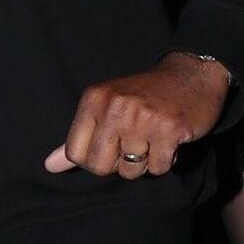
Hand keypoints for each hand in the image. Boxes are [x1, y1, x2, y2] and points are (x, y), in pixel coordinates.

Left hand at [44, 51, 230, 178]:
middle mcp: (115, 107)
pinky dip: (167, 159)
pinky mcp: (170, 128)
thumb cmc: (147, 94)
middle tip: (136, 143)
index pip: (76, 154)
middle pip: (100, 167)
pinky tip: (171, 138)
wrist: (193, 73)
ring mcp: (143, 118)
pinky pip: (159, 167)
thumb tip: (49, 166)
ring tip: (155, 138)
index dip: (95, 158)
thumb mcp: (108, 106)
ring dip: (146, 162)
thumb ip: (80, 136)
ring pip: (132, 171)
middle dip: (120, 164)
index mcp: (95, 99)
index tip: (113, 144)